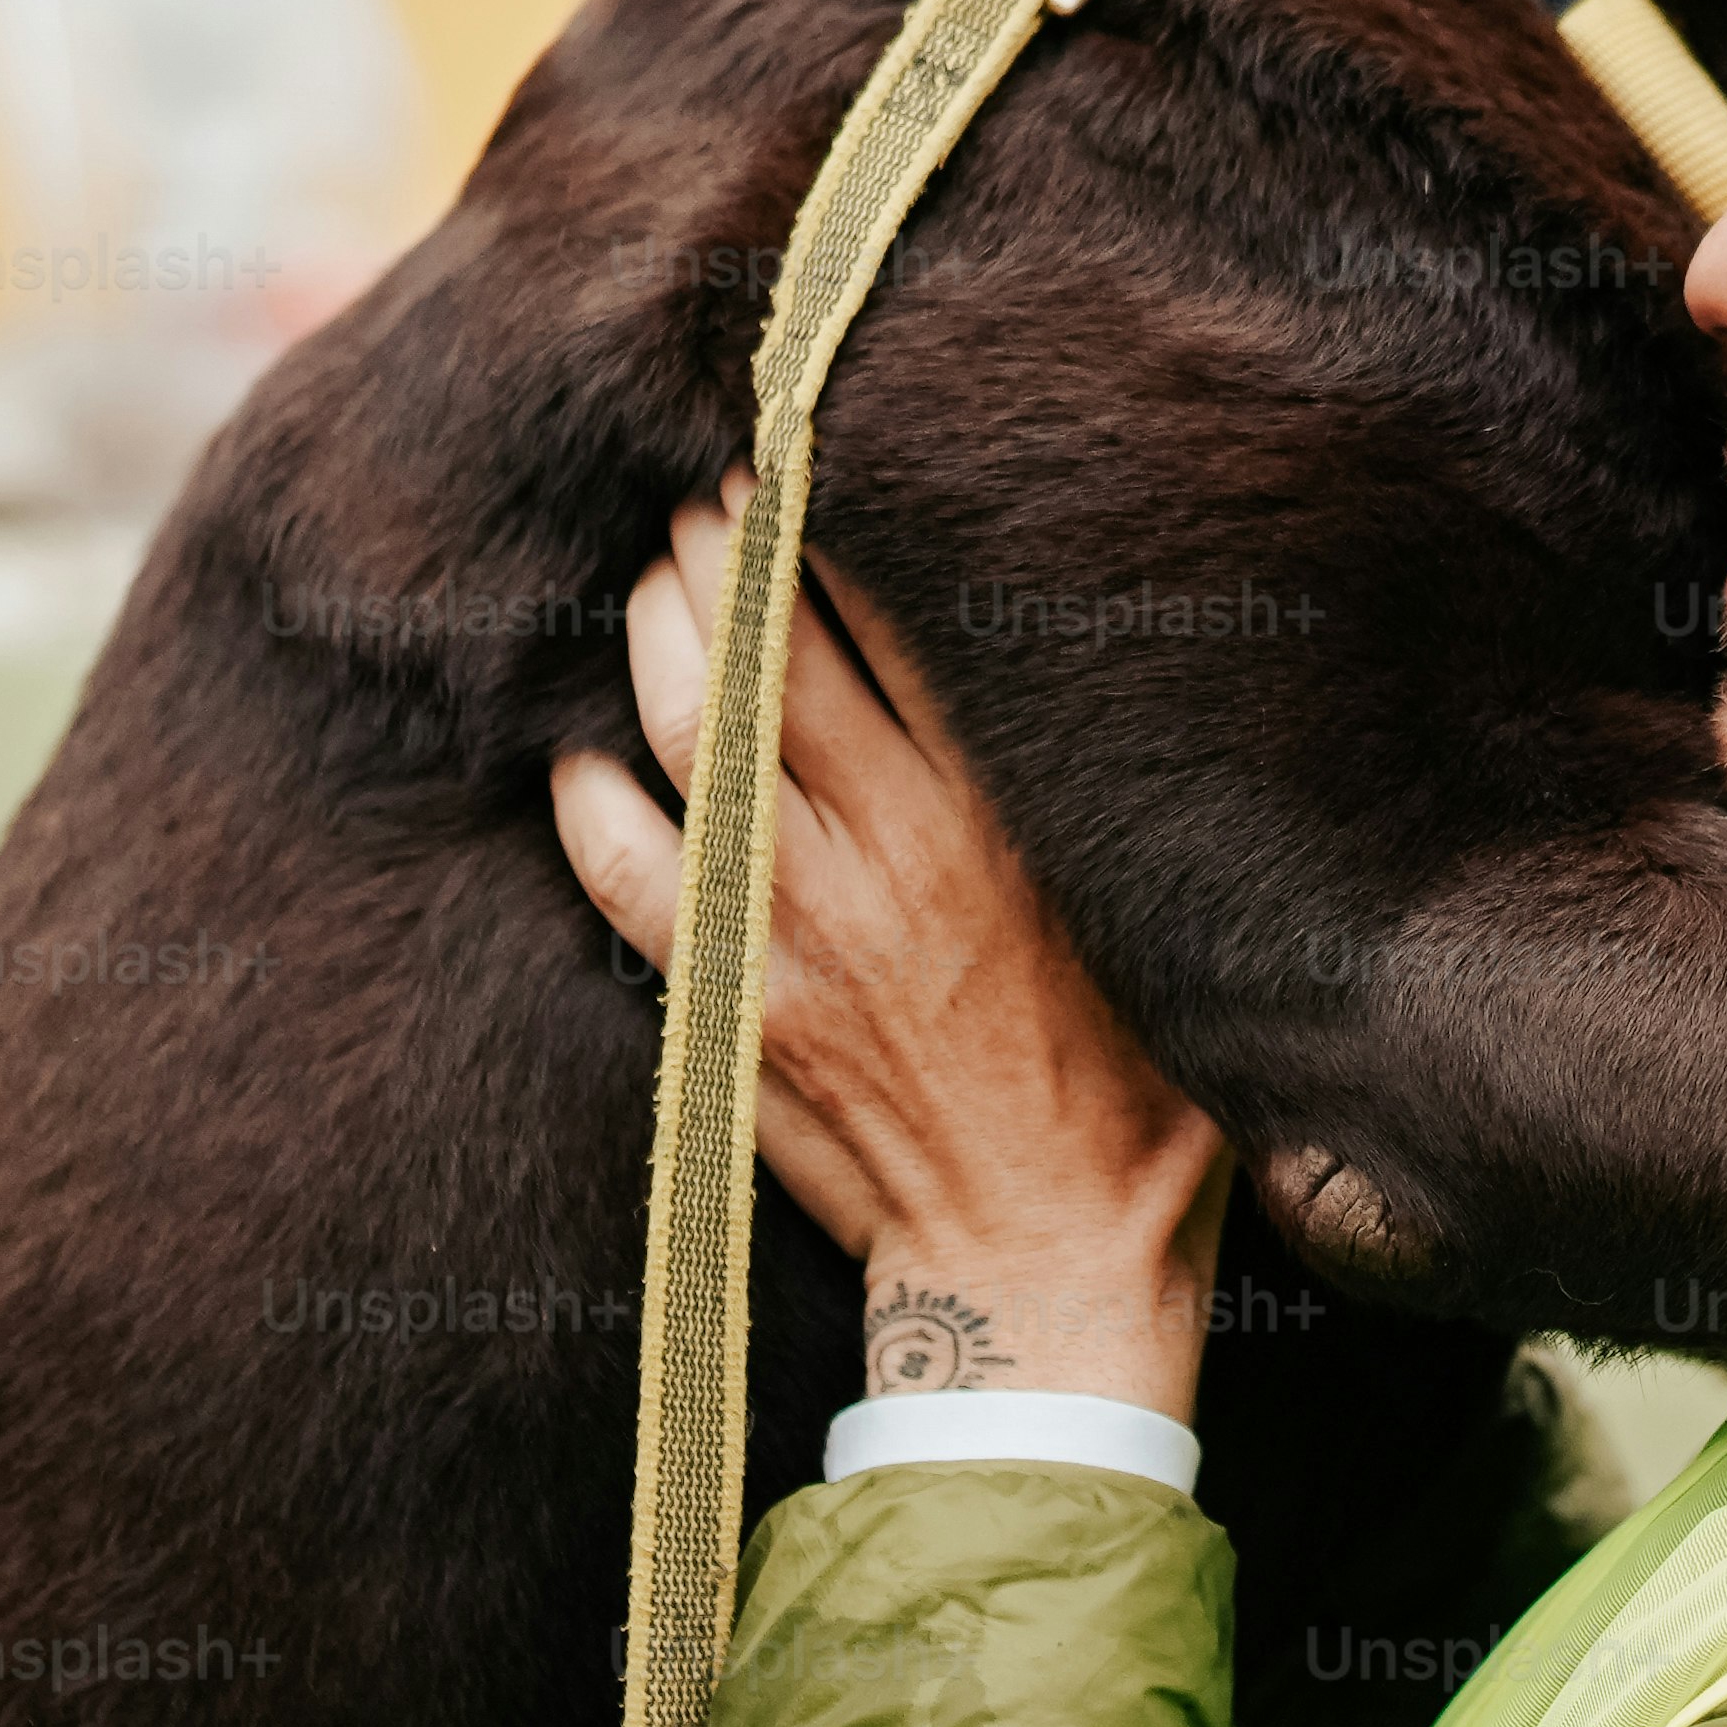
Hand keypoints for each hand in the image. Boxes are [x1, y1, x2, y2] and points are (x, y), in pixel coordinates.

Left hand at [552, 487, 1223, 1421]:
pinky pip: (627, 874)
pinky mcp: (735, 1009)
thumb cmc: (1134, 1099)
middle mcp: (896, 852)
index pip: (899, 618)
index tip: (804, 457)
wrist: (1047, 1270)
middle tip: (702, 495)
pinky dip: (590, 802)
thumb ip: (1083, 802)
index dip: (833, 523)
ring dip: (657, 635)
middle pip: (773, 646)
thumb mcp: (1148, 920)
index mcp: (1006, 818)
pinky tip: (578, 759)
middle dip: (721, 549)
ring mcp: (801, 929)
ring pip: (693, 730)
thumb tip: (1061, 671)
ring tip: (654, 581)